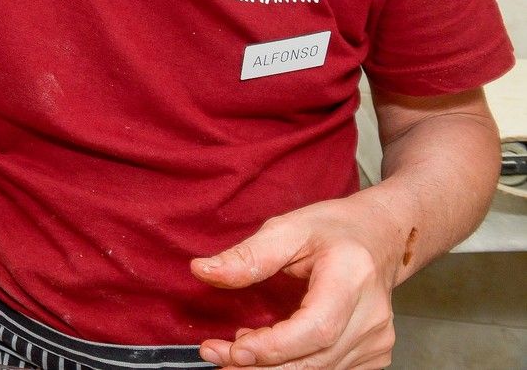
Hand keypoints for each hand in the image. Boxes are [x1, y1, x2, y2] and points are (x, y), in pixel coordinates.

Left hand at [190, 198, 399, 369]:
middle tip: (217, 355)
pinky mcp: (375, 354)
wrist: (381, 236)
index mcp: (352, 277)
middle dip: (261, 365)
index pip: (315, 328)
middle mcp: (372, 316)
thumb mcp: (287, 228)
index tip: (234, 350)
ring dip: (272, 369)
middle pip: (315, 359)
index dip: (274, 347)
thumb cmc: (335, 229)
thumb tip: (202, 271)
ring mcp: (377, 339)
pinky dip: (294, 367)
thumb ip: (247, 254)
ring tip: (232, 350)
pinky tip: (267, 352)